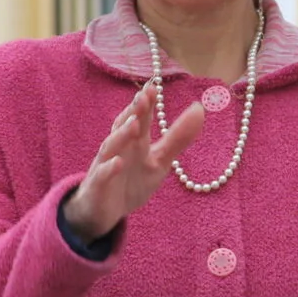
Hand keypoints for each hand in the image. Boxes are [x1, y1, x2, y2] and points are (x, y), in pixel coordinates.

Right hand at [63, 84, 203, 242]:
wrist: (103, 212)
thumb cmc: (131, 181)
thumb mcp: (160, 161)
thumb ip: (178, 137)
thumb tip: (199, 109)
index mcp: (135, 141)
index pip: (141, 117)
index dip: (147, 102)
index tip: (155, 85)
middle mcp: (119, 148)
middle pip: (125, 126)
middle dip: (134, 111)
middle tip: (145, 96)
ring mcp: (106, 165)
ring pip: (112, 146)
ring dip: (122, 134)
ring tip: (134, 123)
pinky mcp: (98, 185)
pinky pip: (103, 175)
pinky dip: (109, 169)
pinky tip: (117, 163)